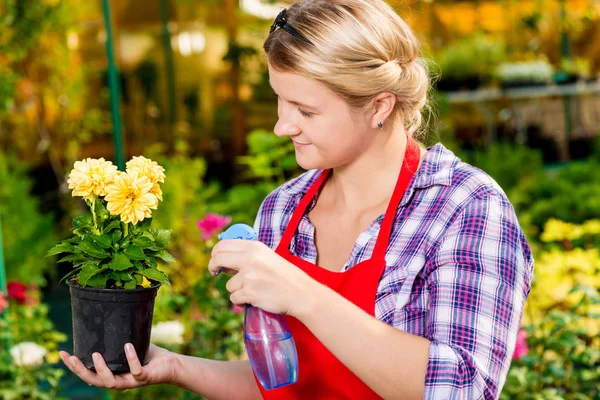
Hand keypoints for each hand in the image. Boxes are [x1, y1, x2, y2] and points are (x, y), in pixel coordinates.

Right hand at [59, 343, 178, 390]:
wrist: (171, 364)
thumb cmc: (149, 355)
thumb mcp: (130, 344)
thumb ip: (118, 336)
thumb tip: (107, 316)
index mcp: (113, 374)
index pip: (88, 374)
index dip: (74, 366)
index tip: (62, 353)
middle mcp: (119, 380)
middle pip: (94, 381)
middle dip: (80, 371)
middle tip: (71, 357)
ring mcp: (132, 381)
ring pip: (111, 382)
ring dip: (102, 370)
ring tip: (95, 354)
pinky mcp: (145, 378)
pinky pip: (136, 371)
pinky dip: (131, 358)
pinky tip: (127, 345)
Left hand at [208, 240, 316, 315]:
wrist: (300, 293)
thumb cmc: (284, 276)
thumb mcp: (267, 257)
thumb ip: (246, 256)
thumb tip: (222, 262)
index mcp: (254, 247)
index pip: (223, 245)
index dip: (215, 253)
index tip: (216, 261)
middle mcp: (250, 259)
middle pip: (218, 259)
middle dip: (213, 267)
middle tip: (215, 273)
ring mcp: (249, 276)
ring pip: (229, 285)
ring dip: (237, 290)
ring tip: (255, 290)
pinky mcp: (249, 292)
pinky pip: (234, 298)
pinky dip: (242, 301)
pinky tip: (256, 298)